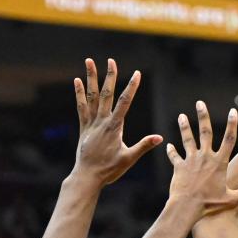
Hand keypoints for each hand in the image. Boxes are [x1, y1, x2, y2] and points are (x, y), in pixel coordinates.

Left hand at [72, 58, 162, 185]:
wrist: (87, 177)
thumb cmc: (109, 170)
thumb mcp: (129, 159)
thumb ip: (143, 146)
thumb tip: (160, 138)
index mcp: (114, 127)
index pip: (125, 103)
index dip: (132, 87)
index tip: (137, 74)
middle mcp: (101, 122)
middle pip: (107, 94)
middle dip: (110, 76)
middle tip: (111, 60)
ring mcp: (91, 123)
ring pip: (91, 96)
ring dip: (91, 78)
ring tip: (89, 61)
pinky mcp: (84, 128)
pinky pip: (81, 107)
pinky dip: (79, 93)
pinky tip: (77, 81)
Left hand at [166, 101, 237, 217]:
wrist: (187, 207)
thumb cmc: (210, 205)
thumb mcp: (232, 199)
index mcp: (220, 163)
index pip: (229, 139)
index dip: (232, 124)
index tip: (233, 111)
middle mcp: (205, 157)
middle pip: (205, 132)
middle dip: (203, 116)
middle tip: (200, 103)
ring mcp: (191, 160)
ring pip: (188, 139)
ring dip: (184, 127)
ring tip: (181, 116)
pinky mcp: (179, 167)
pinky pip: (174, 156)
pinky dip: (171, 151)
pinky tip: (168, 146)